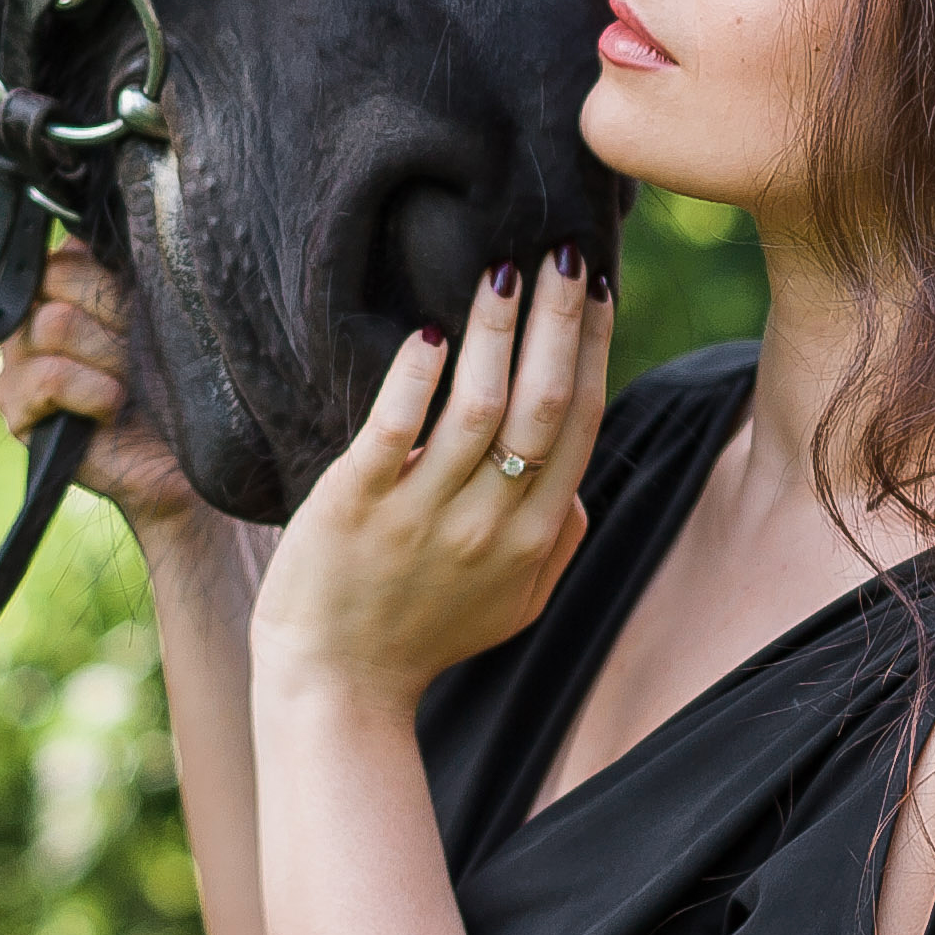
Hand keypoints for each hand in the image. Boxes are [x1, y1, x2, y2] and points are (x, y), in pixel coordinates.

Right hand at [0, 237, 207, 533]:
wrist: (184, 462)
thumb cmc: (179, 383)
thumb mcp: (161, 314)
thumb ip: (128, 270)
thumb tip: (100, 224)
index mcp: (68, 285)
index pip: (68, 247)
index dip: (109, 272)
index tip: (143, 301)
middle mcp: (35, 316)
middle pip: (55, 276)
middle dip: (112, 312)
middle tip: (143, 348)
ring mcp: (19, 364)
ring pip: (52, 323)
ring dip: (107, 355)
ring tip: (131, 384)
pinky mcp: (17, 412)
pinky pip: (42, 378)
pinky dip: (87, 390)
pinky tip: (111, 407)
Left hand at [252, 248, 613, 704]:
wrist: (336, 683)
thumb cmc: (425, 634)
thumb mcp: (515, 603)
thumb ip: (556, 542)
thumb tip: (579, 482)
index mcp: (532, 535)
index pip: (577, 422)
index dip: (593, 349)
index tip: (598, 286)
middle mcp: (487, 521)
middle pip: (542, 404)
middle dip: (560, 322)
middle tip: (564, 251)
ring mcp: (421, 512)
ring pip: (477, 408)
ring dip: (496, 333)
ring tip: (503, 271)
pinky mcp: (356, 505)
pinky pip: (394, 431)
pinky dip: (415, 378)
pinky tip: (429, 332)